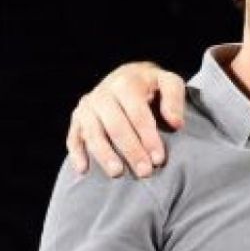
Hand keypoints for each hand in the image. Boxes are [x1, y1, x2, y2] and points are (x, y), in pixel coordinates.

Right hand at [66, 61, 185, 177]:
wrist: (128, 77)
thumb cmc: (152, 85)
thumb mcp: (169, 82)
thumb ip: (174, 99)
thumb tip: (176, 123)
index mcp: (126, 83)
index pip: (138, 114)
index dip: (148, 138)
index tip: (159, 158)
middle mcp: (102, 94)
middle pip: (116, 126)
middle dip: (131, 151)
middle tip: (145, 172)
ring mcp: (87, 106)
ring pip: (93, 134)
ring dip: (105, 155)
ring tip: (118, 173)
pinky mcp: (77, 118)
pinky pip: (73, 137)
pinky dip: (77, 153)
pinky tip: (84, 170)